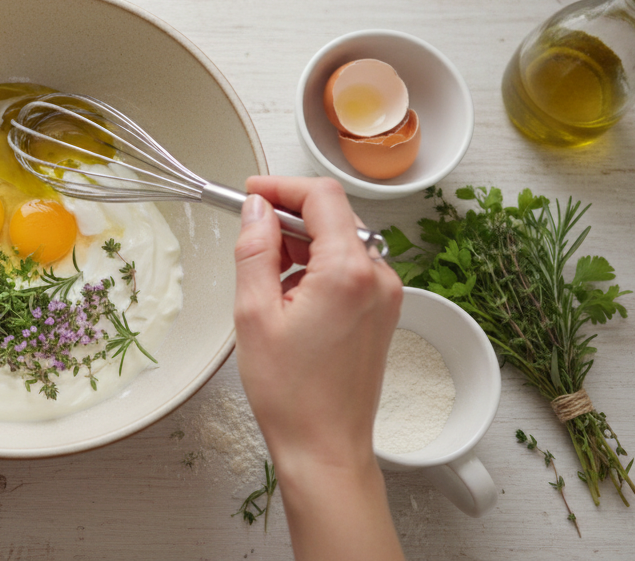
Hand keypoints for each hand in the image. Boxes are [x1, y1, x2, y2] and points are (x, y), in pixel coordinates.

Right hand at [233, 176, 404, 560]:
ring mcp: (386, 296)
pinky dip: (318, 269)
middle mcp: (378, 277)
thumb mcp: (254, 313)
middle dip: (289, 217)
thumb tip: (255, 210)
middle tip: (248, 237)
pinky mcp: (382, 313)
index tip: (250, 193)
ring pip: (341, 243)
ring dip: (302, 246)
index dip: (281, 187)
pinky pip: (350, 270)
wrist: (325, 446)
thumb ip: (254, 251)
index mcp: (348, 271)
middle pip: (334, 216)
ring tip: (265, 279)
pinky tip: (288, 298)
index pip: (321, 196)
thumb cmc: (291, 393)